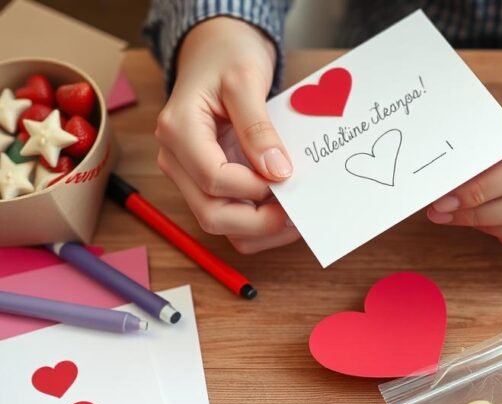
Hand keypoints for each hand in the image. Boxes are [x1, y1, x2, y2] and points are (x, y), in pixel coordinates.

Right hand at [155, 17, 298, 253]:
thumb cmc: (227, 56)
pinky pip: (229, 215)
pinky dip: (257, 222)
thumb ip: (258, 128)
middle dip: (259, 222)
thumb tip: (277, 171)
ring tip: (295, 215)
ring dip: (259, 228)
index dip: (256, 187)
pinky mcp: (205, 181)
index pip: (214, 179)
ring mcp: (188, 173)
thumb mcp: (246, 80)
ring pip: (220, 223)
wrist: (216, 48)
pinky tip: (283, 210)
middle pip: (212, 215)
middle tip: (297, 212)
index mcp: (178, 131)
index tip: (288, 177)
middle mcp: (176, 159)